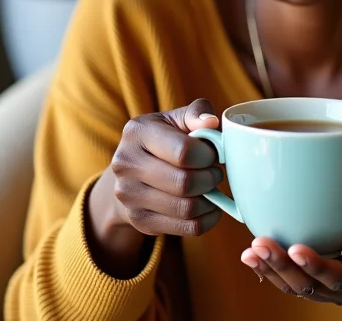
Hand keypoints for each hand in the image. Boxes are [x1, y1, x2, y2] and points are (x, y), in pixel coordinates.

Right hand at [99, 98, 223, 237]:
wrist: (132, 170)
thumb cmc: (165, 138)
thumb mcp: (177, 118)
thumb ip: (197, 112)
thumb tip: (211, 122)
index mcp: (137, 132)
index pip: (183, 152)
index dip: (208, 155)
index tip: (213, 153)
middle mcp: (126, 164)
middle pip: (184, 183)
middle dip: (210, 178)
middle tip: (215, 172)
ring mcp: (129, 196)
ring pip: (186, 208)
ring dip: (209, 199)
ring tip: (210, 187)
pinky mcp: (140, 221)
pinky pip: (187, 228)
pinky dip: (207, 219)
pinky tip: (210, 206)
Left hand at [240, 170, 341, 303]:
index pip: (341, 277)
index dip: (318, 267)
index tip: (296, 248)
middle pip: (311, 287)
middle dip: (283, 268)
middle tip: (259, 244)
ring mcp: (331, 290)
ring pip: (297, 289)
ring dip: (271, 272)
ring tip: (249, 252)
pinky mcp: (318, 284)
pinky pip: (292, 284)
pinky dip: (271, 272)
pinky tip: (252, 257)